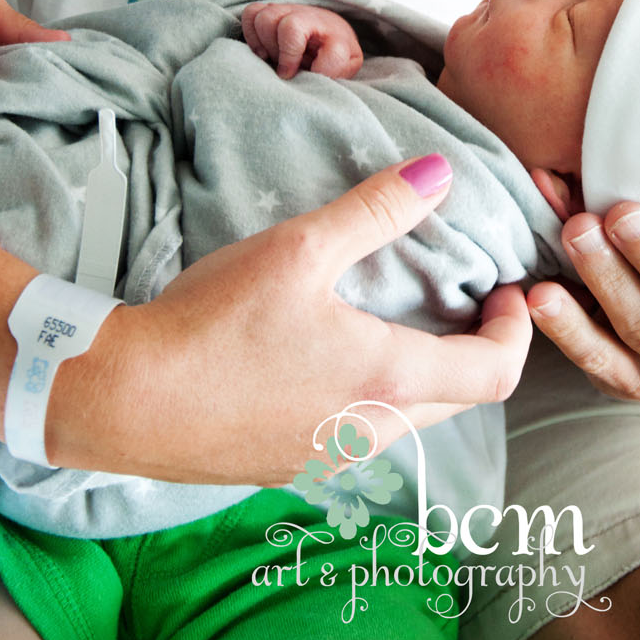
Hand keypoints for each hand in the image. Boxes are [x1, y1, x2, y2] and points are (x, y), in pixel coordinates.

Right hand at [49, 156, 532, 482]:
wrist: (123, 399)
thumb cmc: (214, 321)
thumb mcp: (300, 248)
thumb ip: (377, 209)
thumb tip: (441, 173)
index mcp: (389, 380)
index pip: (494, 374)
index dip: (516, 331)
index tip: (504, 290)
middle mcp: (371, 433)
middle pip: (458, 400)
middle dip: (475, 349)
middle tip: (463, 297)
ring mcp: (328, 459)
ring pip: (406, 420)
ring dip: (422, 373)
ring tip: (396, 317)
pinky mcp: (286, 466)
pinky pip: (356, 432)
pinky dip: (371, 394)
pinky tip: (328, 355)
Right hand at [242, 1, 362, 78]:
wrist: (332, 37)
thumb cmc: (337, 58)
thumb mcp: (346, 68)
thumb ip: (334, 71)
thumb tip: (311, 73)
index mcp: (335, 34)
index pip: (312, 39)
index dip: (291, 57)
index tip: (291, 74)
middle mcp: (311, 16)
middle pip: (286, 25)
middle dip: (280, 53)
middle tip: (285, 69)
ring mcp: (290, 10)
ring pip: (265, 17)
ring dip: (264, 44)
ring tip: (274, 59)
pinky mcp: (271, 10)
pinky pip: (251, 14)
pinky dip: (251, 35)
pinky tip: (263, 51)